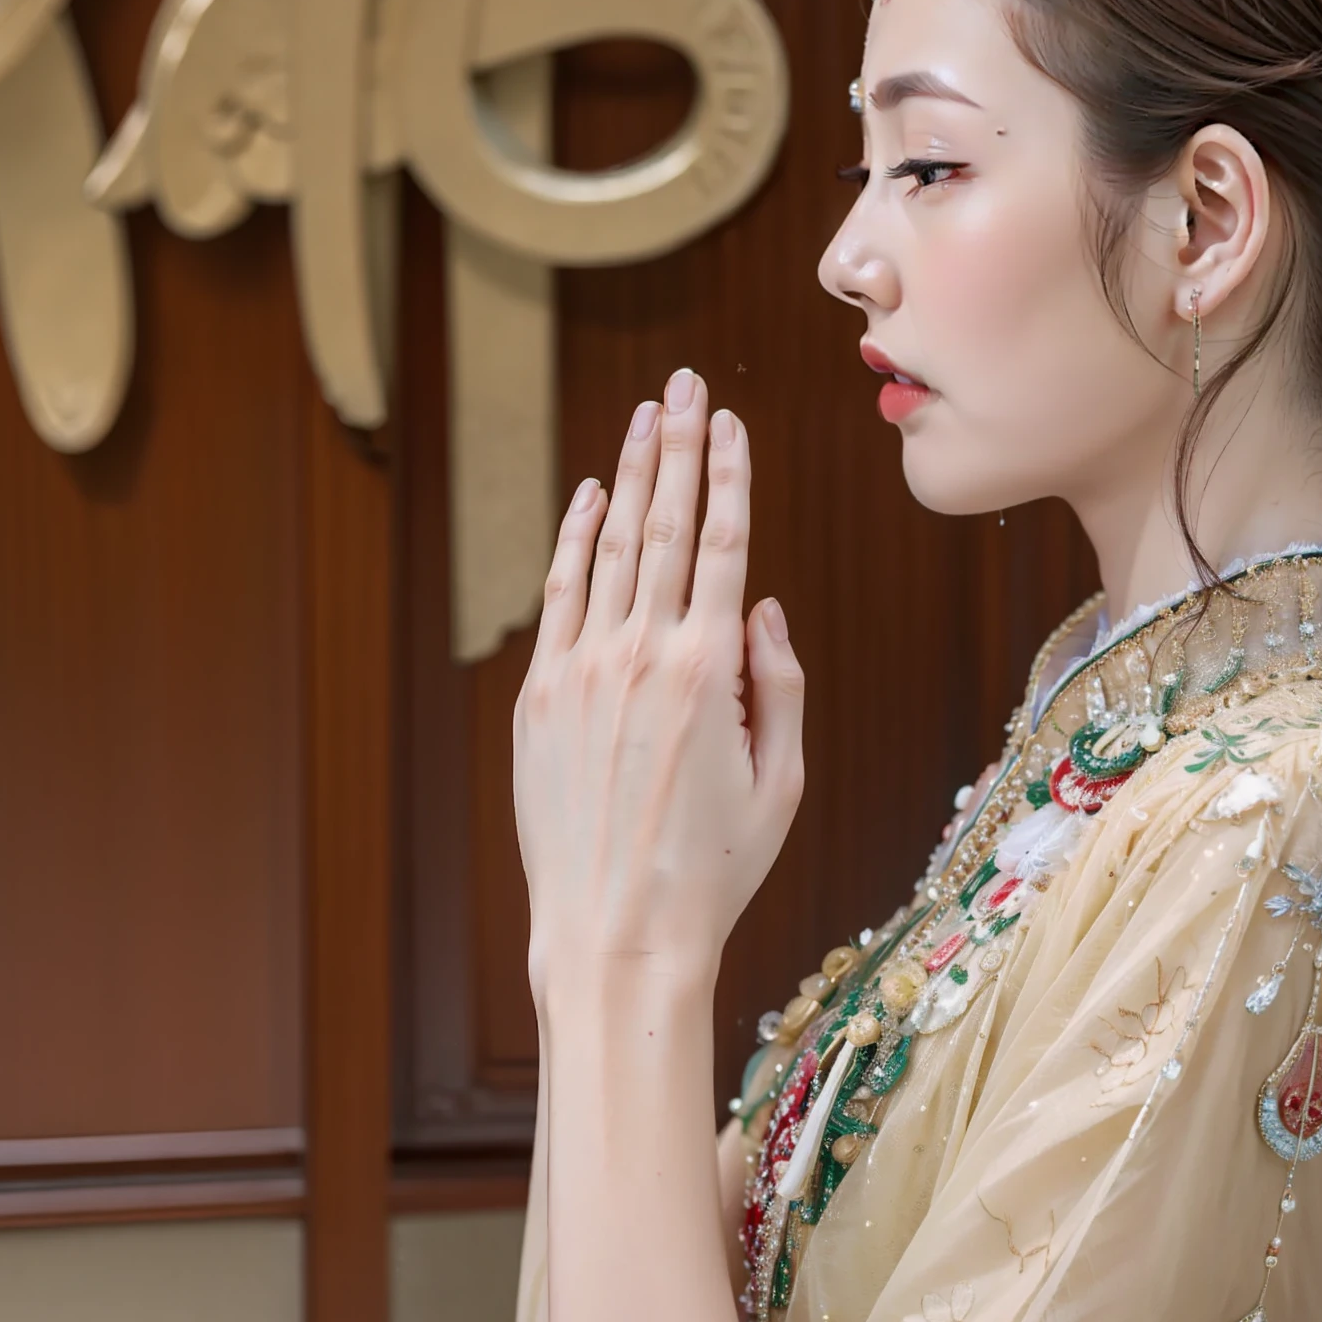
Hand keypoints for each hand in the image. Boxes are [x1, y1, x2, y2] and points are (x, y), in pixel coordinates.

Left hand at [514, 368, 805, 1007]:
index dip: (728, 474)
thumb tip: (764, 607)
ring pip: (611, 548)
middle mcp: (643, 655)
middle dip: (677, 447)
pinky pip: (561, 596)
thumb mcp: (781, 783)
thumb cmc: (712, 870)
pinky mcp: (540, 697)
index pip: (725, 544)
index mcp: (710, 672)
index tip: (728, 422)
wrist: (616, 936)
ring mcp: (582, 671)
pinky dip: (575, 539)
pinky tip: (591, 496)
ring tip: (644, 418)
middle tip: (682, 385)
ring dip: (629, 475)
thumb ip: (780, 685)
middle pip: (666, 525)